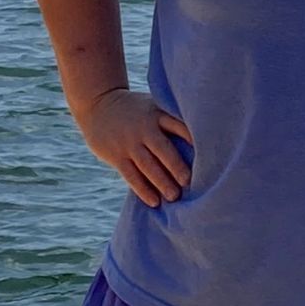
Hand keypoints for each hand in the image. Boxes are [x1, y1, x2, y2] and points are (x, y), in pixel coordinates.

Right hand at [75, 87, 191, 206]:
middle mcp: (143, 128)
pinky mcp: (115, 155)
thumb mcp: (153, 107)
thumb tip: (203, 143)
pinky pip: (131, 175)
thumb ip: (172, 120)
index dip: (192, 138)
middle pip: (163, 150)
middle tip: (189, 183)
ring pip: (147, 166)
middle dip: (177, 167)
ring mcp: (128, 143)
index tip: (208, 154)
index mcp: (157, 114)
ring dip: (162, 183)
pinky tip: (154, 201)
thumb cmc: (137, 111)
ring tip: (175, 197)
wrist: (97, 103)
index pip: (178, 126)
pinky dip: (143, 189)